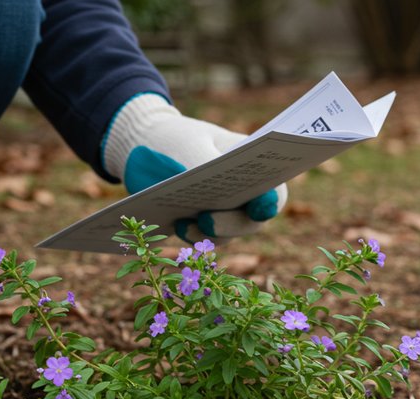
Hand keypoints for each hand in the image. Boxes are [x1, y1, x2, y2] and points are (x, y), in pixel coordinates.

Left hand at [102, 93, 286, 243]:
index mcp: (252, 165)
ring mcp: (223, 211)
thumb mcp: (189, 146)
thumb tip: (214, 195)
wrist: (146, 145)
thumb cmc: (177, 139)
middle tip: (206, 220)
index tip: (259, 207)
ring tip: (184, 224)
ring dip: (208, 234)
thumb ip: (204, 167)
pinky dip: (191, 235)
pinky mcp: (201, 224)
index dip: (270, 202)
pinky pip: (203, 238)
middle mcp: (243, 193)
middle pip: (250, 219)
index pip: (272, 189)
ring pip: (227, 234)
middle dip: (230, 223)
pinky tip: (177, 225)